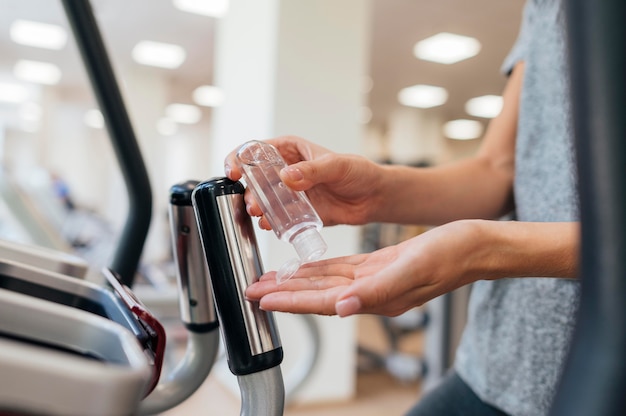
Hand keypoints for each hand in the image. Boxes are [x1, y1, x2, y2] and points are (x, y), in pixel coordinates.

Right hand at [224, 136, 382, 227]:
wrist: (373, 198)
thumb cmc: (358, 172)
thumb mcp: (337, 166)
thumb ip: (312, 170)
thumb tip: (287, 176)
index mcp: (290, 150)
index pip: (256, 150)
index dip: (239, 158)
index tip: (233, 171)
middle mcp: (285, 170)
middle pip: (254, 178)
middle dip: (248, 190)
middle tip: (253, 203)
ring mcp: (289, 193)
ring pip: (263, 199)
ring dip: (257, 207)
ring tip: (261, 215)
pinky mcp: (296, 212)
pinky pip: (277, 216)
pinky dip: (270, 221)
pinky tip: (271, 225)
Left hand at [245, 220, 484, 316]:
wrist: (472, 246)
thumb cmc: (449, 256)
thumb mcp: (412, 270)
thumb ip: (376, 292)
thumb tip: (342, 308)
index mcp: (375, 297)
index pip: (322, 302)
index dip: (290, 302)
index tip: (262, 300)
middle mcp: (369, 293)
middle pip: (315, 295)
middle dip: (283, 293)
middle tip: (253, 290)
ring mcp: (372, 281)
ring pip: (324, 282)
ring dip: (296, 282)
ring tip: (270, 281)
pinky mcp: (377, 266)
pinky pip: (339, 269)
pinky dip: (318, 269)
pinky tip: (304, 267)